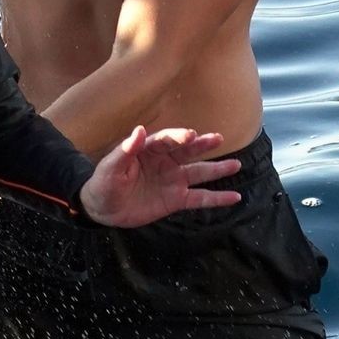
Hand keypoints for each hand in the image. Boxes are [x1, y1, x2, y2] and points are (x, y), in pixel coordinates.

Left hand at [79, 127, 240, 228]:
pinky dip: (217, 198)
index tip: (191, 135)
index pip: (167, 140)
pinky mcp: (176, 200)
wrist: (103, 208)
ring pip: (199, 173)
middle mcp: (166, 162)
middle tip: (217, 139)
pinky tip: (234, 197)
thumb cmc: (104, 182)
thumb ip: (125, 150)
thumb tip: (137, 130)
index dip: (178, 137)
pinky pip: (200, 198)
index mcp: (149, 150)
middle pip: (188, 151)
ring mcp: (173, 180)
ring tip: (235, 165)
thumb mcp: (110, 166)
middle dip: (203, 145)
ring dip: (217, 169)